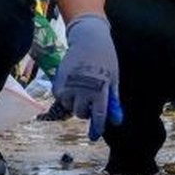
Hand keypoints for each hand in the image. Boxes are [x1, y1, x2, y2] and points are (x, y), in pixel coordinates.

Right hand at [53, 13, 123, 140]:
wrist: (89, 39)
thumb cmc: (106, 60)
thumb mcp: (113, 80)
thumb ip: (113, 101)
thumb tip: (116, 121)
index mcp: (100, 90)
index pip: (99, 116)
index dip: (97, 127)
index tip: (95, 135)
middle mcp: (84, 90)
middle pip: (81, 113)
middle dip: (85, 111)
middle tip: (89, 102)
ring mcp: (69, 85)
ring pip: (69, 106)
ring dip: (74, 103)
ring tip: (80, 90)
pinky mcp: (58, 80)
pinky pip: (59, 96)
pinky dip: (64, 95)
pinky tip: (71, 84)